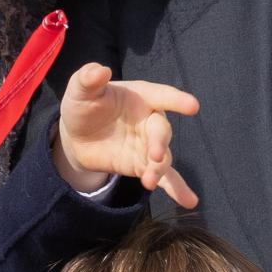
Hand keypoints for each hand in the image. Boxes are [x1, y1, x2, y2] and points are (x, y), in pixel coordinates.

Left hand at [53, 62, 199, 206]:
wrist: (78, 135)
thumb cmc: (85, 104)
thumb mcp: (80, 90)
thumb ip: (88, 79)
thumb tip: (100, 70)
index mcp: (141, 96)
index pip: (162, 96)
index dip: (176, 100)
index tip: (192, 106)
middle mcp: (150, 119)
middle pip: (162, 130)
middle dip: (160, 142)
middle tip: (154, 155)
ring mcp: (149, 144)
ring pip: (163, 156)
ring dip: (159, 168)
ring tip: (149, 180)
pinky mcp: (144, 165)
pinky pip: (165, 177)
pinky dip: (177, 188)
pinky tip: (189, 201)